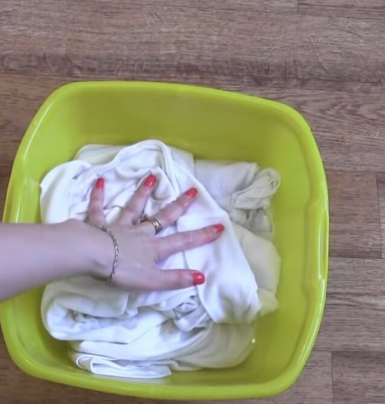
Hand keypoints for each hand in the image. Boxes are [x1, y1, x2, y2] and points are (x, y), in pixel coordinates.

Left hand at [87, 175, 223, 290]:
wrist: (91, 256)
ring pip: (134, 208)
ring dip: (143, 193)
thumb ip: (175, 279)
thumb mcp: (152, 281)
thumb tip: (202, 277)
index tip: (219, 226)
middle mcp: (140, 233)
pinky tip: (99, 182)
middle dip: (179, 205)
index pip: (182, 241)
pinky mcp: (99, 225)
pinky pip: (98, 210)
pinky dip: (98, 197)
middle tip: (192, 190)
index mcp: (153, 247)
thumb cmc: (121, 270)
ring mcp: (120, 227)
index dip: (202, 235)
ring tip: (152, 177)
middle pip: (163, 217)